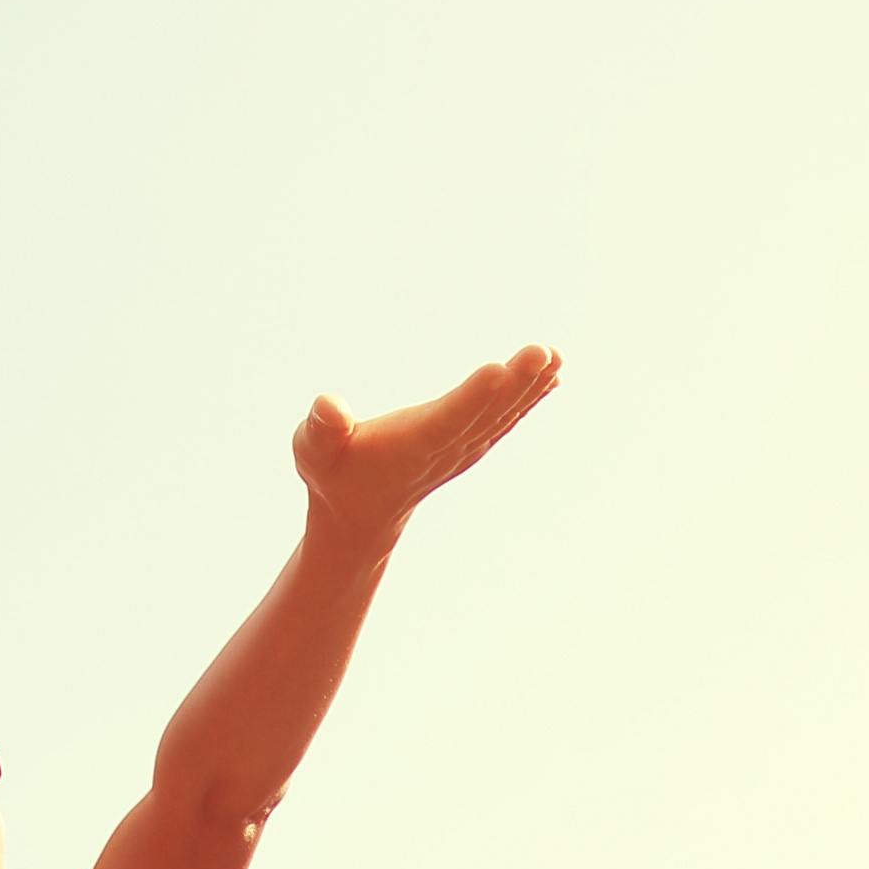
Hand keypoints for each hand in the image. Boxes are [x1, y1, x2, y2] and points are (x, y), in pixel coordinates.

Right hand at [290, 348, 561, 542]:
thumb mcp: (313, 452)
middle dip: (516, 382)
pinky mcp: (467, 445)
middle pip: (485, 413)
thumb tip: (328, 406)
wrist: (359, 516)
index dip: (472, 397)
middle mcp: (444, 449)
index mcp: (412, 447)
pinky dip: (527, 399)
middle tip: (544, 352)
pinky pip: (502, 419)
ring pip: (501, 415)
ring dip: (531, 387)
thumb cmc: (331, 475)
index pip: (447, 419)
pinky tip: (550, 377)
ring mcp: (461, 449)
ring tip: (555, 357)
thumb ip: (320, 429)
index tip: (498, 369)